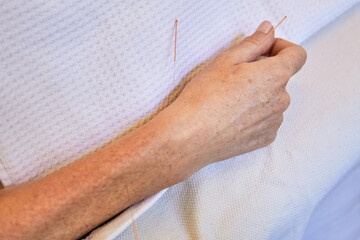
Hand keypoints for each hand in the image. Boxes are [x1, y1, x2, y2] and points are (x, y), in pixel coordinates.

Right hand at [163, 21, 306, 168]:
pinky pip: (267, 120)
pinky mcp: (265, 138)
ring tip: (230, 101)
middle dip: (263, 73)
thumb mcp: (226, 60)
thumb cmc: (205, 97)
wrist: (191, 135)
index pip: (296, 55)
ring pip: (273, 100)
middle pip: (280, 79)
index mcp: (275, 76)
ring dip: (259, 95)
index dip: (281, 48)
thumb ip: (254, 42)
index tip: (264, 51)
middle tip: (235, 78)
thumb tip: (268, 31)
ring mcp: (274, 122)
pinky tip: (233, 116)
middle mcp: (281, 100)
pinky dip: (255, 115)